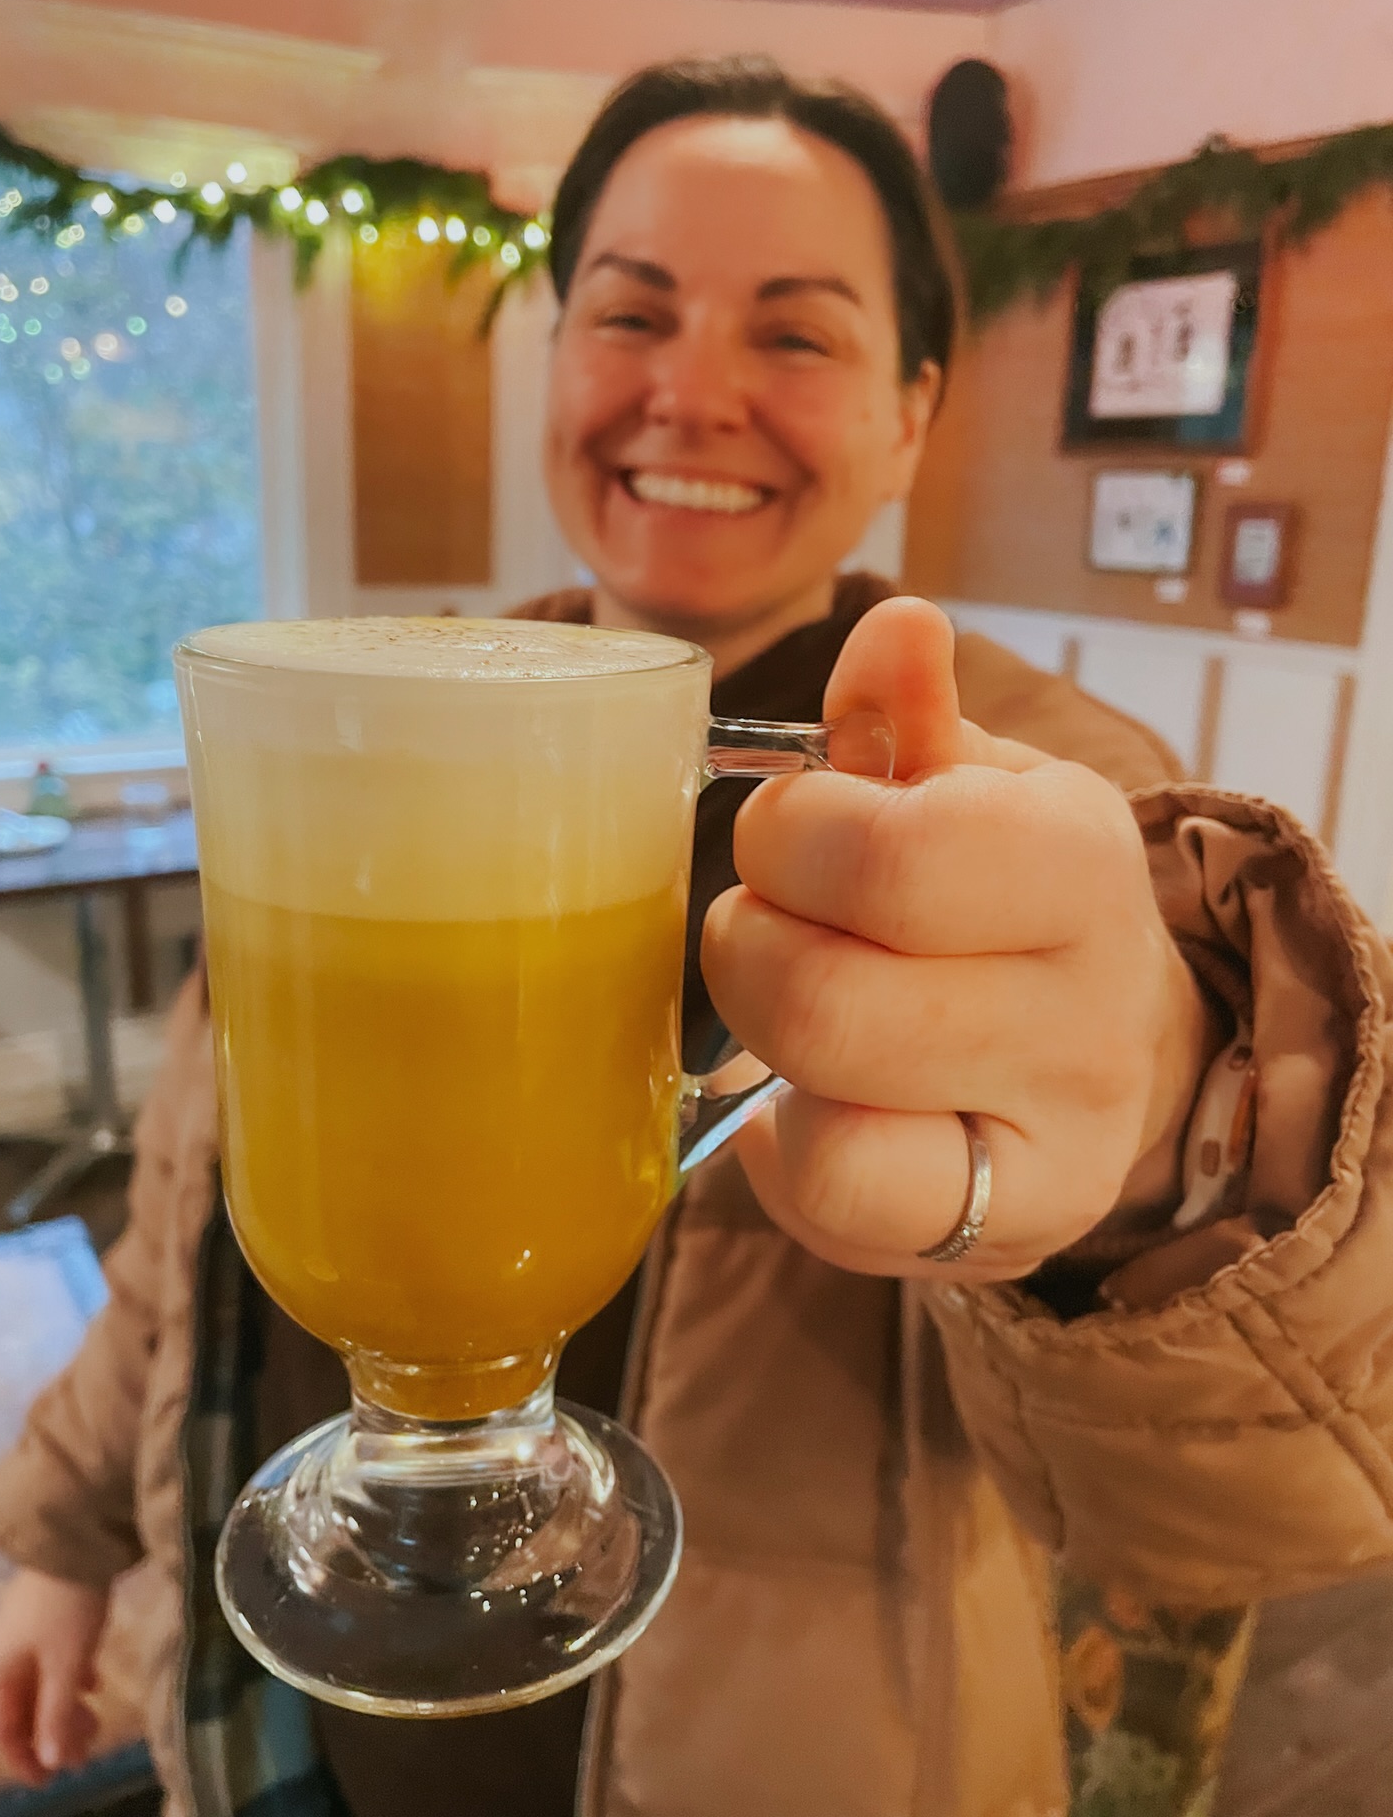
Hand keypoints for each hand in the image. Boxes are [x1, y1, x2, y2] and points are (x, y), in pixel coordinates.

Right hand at [0, 1568, 107, 1785]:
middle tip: (86, 1753)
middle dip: (53, 1735)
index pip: (4, 1730)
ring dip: (66, 1708)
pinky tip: (95, 1684)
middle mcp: (4, 1654)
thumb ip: (57, 1714)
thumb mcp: (66, 1663)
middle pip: (24, 1708)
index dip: (26, 1760)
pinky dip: (73, 1678)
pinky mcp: (49, 1615)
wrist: (77, 1537)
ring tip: (97, 1722)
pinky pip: (56, 1660)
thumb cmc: (67, 1606)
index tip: (51, 1782)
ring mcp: (26, 1632)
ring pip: (42, 1684)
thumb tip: (53, 1762)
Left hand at [701, 598, 1214, 1280]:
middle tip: (765, 919)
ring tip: (790, 1001)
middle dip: (750, 945)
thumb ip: (910, 715)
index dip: (785, 837)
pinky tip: (808, 1097)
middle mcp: (1084, 1013)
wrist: (1111, 1044)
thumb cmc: (1005, 893)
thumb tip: (894, 627)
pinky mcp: (1003, 1232)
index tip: (788, 829)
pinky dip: (782, 1148)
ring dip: (763, 1048)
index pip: (885, 858)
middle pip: (827, 1001)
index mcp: (1077, 861)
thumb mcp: (974, 785)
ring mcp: (1054, 1141)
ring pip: (828, 1121)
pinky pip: (833, 1205)